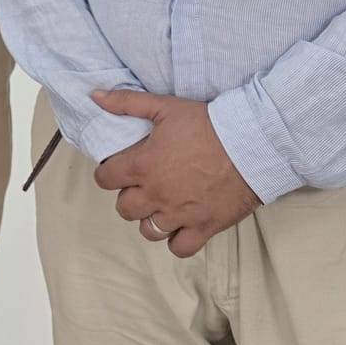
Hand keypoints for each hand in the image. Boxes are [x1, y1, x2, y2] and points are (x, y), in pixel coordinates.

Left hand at [91, 90, 260, 257]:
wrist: (250, 144)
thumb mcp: (164, 106)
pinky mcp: (204, 227)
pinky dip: (176, 241)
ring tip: (160, 206)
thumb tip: (94, 96)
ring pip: (148, 231)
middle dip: (129, 197)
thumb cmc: (207, 124)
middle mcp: (157, 194)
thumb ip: (126, 102)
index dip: (108, 173)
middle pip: (124, 208)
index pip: (105, 179)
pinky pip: (179, 248)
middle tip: (142, 186)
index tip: (117, 170)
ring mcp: (180, 214)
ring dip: (150, 219)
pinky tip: (180, 225)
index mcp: (143, 165)